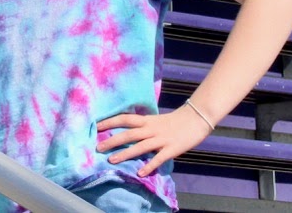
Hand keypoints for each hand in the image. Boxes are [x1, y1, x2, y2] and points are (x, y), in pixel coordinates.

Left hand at [95, 104, 213, 176]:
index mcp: (147, 120)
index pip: (125, 118)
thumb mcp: (155, 120)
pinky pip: (158, 158)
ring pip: (140, 146)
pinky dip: (149, 165)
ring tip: (111, 160)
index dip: (110, 121)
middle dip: (112, 141)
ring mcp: (161, 139)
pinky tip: (140, 173)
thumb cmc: (174, 121)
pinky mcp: (171, 149)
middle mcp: (151, 129)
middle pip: (129, 134)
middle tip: (97, 147)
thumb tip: (125, 129)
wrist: (196, 119)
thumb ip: (142, 125)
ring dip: (125, 154)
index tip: (95, 126)